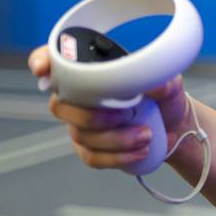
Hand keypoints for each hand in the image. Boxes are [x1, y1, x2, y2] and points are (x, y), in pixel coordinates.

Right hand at [27, 45, 192, 169]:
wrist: (174, 125)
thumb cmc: (163, 97)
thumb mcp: (170, 84)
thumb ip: (165, 81)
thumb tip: (159, 85)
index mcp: (91, 70)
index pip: (55, 59)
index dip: (42, 60)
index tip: (43, 68)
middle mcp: (77, 97)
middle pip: (60, 106)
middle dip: (91, 115)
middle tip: (125, 115)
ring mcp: (80, 124)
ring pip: (80, 134)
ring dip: (114, 139)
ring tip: (146, 136)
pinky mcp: (89, 149)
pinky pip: (92, 157)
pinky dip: (117, 157)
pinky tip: (140, 151)